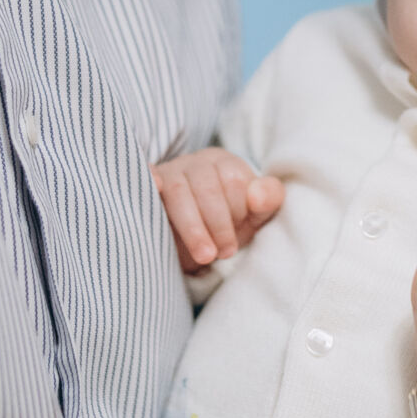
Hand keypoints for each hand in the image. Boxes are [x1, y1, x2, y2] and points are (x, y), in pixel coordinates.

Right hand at [151, 147, 282, 272]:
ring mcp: (171, 172)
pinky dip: (150, 182)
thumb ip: (268, 200)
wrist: (199, 238)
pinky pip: (148, 180)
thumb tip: (257, 196)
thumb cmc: (230, 220)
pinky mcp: (150, 185)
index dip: (237, 212)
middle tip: (225, 253)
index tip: (235, 241)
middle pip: (206, 187)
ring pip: (178, 191)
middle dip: (218, 224)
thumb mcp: (256, 214)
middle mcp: (197, 162)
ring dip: (192, 226)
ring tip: (204, 255)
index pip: (233, 179)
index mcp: (225, 162)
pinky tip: (156, 187)